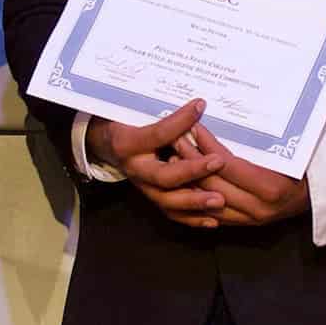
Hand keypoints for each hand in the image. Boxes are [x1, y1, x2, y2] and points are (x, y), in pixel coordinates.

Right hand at [86, 100, 226, 227]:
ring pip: (168, 201)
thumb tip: (198, 105)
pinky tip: (213, 219)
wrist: (107, 147)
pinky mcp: (152, 200)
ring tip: (219, 200)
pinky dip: (193, 218)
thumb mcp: (135, 115)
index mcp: (128, 144)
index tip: (200, 106)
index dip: (180, 121)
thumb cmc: (125, 126)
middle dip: (192, 171)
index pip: (157, 134)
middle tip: (218, 162)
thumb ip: (165, 117)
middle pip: (163, 176)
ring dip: (195, 202)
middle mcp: (135, 170)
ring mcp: (144, 188)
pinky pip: (172, 214)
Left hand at [173, 124, 308, 226]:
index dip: (208, 147)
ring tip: (174, 157)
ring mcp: (248, 220)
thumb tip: (227, 120)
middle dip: (192, 160)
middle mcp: (257, 208)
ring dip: (188, 179)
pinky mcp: (242, 225)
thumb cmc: (302, 168)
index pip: (229, 165)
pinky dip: (197, 197)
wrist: (314, 196)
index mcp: (269, 188)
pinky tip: (183, 181)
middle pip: (214, 183)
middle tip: (176, 138)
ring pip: (208, 201)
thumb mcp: (286, 154)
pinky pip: (212, 213)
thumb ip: (257, 144)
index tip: (195, 127)